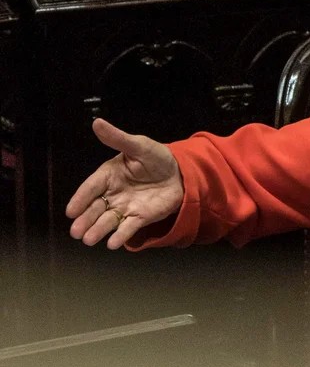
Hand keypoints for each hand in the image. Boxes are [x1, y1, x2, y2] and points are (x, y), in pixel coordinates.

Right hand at [66, 118, 183, 249]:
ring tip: (89, 239)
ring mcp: (125, 206)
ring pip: (108, 220)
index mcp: (109, 175)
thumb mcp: (138, 145)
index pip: (91, 187)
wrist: (181, 172)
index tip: (70, 211)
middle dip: (85, 220)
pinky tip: (112, 244)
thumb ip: (118, 138)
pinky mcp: (140, 217)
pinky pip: (128, 227)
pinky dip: (121, 235)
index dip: (80, 198)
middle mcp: (113, 193)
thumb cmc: (156, 157)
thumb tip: (97, 122)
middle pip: (95, 208)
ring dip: (98, 230)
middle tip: (75, 232)